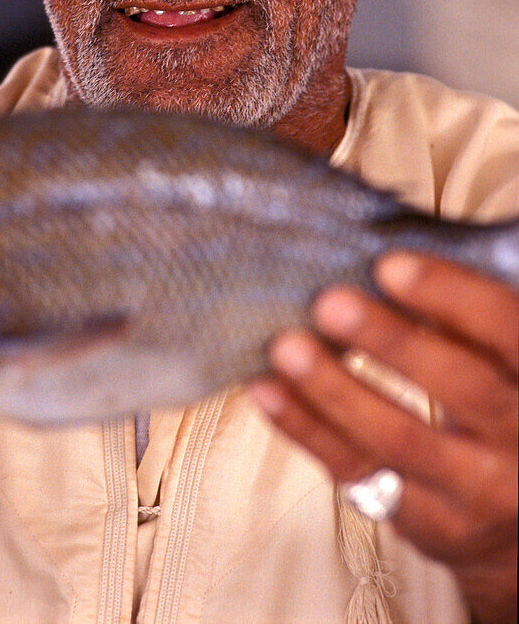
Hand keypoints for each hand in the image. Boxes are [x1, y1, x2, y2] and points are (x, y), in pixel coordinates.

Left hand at [250, 252, 517, 623]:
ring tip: (286, 346)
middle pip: (463, 390)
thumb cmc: (505, 395)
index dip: (454, 296)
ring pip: (400, 441)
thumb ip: (470, 311)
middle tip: (329, 303)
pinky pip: (359, 474)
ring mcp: (477, 492)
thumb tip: (402, 240)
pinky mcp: (428, 523)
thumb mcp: (504, 354)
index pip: (508, 332)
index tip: (390, 264)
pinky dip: (307, 429)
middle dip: (392, 343)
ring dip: (335, 390)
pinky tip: (268, 390)